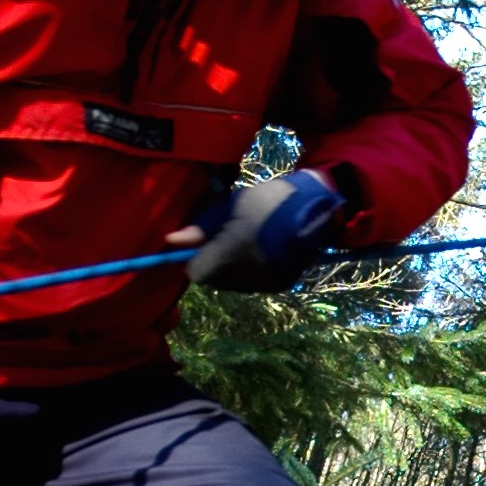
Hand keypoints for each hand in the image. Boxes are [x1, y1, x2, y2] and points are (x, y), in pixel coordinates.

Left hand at [170, 171, 344, 291]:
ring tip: (246, 246)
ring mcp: (266, 281)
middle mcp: (249, 272)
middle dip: (214, 265)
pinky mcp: (280, 285)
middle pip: (214, 282)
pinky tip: (262, 254)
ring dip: (231, 271)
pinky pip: (252, 285)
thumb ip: (200, 227)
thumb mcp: (231, 206)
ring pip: (233, 286)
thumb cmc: (267, 200)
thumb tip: (170, 242)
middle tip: (226, 241)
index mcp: (233, 250)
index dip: (195, 260)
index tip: (204, 245)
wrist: (315, 207)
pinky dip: (250, 274)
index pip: (197, 274)